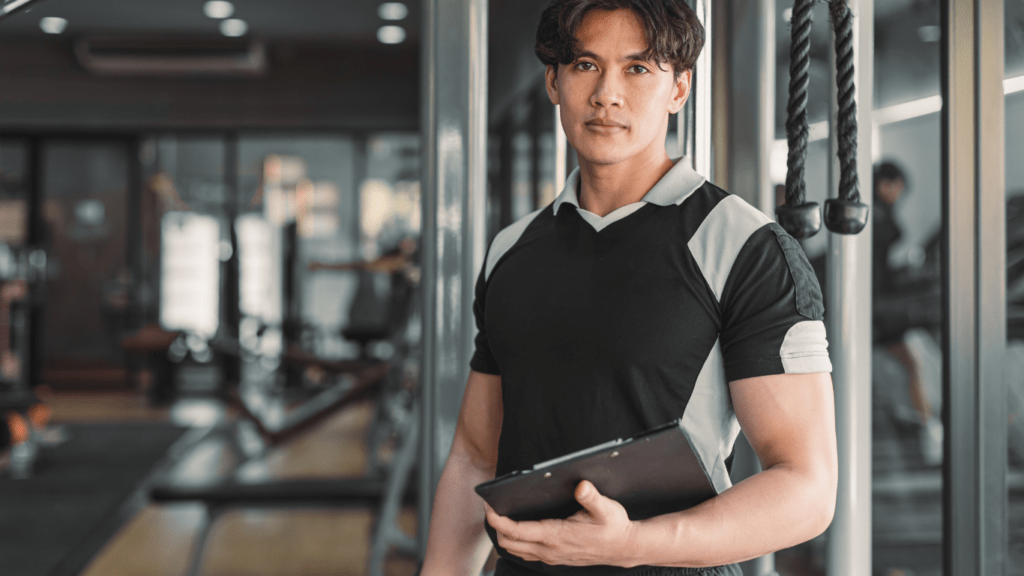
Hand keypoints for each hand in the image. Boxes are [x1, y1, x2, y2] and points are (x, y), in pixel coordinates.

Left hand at [484, 480, 639, 566]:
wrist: (624, 548)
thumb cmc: (614, 527)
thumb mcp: (606, 509)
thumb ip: (591, 497)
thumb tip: (581, 486)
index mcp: (555, 536)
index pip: (516, 531)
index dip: (498, 519)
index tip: (488, 506)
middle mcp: (549, 550)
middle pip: (508, 542)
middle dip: (496, 526)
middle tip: (492, 506)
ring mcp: (550, 557)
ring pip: (515, 550)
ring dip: (504, 534)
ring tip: (501, 515)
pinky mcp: (554, 559)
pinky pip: (525, 553)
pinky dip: (515, 541)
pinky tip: (518, 528)